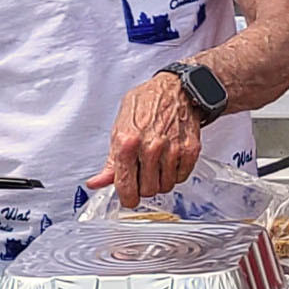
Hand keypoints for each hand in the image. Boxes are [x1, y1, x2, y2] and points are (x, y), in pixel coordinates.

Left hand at [86, 72, 202, 207]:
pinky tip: (171, 161)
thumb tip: (98, 182)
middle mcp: (150, 147)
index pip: (126, 185)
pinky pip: (182, 177)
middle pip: (148, 190)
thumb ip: (110, 160)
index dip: (127, 198)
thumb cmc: (147, 104)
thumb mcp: (120, 127)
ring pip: (166, 186)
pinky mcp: (190, 150)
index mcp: (127, 142)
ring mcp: (172, 149)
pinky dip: (176, 174)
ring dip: (161, 181)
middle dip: (144, 187)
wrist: (177, 89)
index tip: (129, 199)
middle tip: (144, 176)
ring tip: (158, 166)